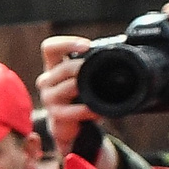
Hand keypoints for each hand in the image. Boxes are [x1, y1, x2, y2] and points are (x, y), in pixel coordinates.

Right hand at [36, 35, 104, 167]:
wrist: (68, 125)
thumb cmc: (77, 96)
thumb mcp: (81, 76)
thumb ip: (90, 63)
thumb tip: (121, 46)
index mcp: (53, 65)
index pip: (50, 47)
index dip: (66, 43)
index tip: (87, 46)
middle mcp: (47, 80)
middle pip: (63, 68)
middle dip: (82, 68)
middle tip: (98, 69)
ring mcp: (49, 98)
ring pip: (68, 87)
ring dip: (86, 87)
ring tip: (99, 90)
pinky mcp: (55, 114)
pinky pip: (71, 111)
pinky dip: (86, 110)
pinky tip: (96, 111)